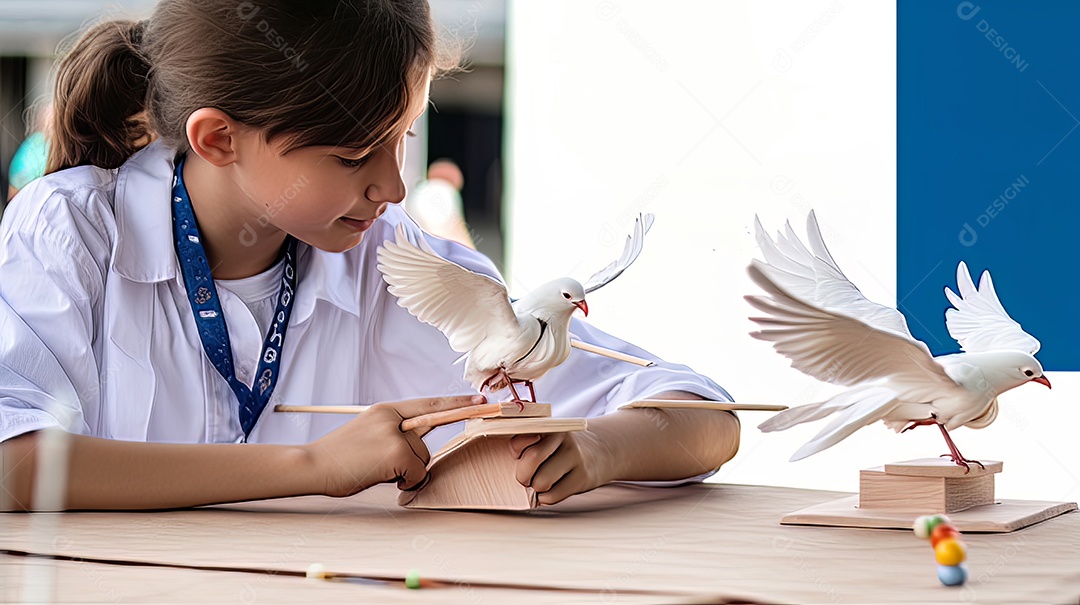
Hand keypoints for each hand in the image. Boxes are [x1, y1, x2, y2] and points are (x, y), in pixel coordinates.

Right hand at [305, 394, 486, 497]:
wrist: (311, 465)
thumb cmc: (338, 457)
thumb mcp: (367, 433)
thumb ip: (393, 433)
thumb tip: (416, 449)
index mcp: (385, 410)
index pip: (428, 404)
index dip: (456, 404)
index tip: (480, 401)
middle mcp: (392, 417)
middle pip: (425, 442)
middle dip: (411, 459)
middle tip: (379, 464)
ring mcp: (395, 434)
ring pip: (422, 458)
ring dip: (404, 471)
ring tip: (373, 469)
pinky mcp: (396, 452)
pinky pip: (417, 472)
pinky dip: (404, 481)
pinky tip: (380, 477)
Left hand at [508, 430, 612, 505]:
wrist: (604, 449)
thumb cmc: (565, 447)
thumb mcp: (550, 436)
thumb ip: (527, 441)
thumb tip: (512, 464)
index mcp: (549, 426)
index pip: (520, 439)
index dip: (515, 453)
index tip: (519, 458)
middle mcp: (563, 437)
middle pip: (532, 458)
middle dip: (523, 475)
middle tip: (526, 479)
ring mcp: (575, 457)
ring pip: (542, 481)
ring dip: (536, 489)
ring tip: (542, 484)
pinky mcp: (583, 477)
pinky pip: (553, 495)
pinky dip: (546, 498)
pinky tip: (551, 491)